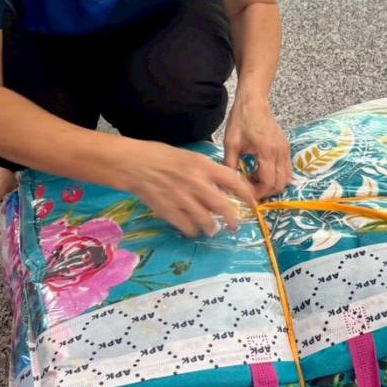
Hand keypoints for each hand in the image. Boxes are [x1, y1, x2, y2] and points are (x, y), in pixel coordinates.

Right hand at [119, 139, 256, 238]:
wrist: (134, 164)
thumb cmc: (161, 156)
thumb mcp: (189, 156)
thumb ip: (206, 171)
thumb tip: (222, 187)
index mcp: (203, 166)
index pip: (233, 181)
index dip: (246, 194)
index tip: (252, 203)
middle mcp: (196, 183)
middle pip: (223, 207)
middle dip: (233, 220)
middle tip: (235, 225)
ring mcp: (183, 199)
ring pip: (207, 222)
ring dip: (212, 228)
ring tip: (213, 229)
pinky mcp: (169, 211)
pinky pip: (188, 228)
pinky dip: (193, 231)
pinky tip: (193, 229)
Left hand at [224, 94, 292, 199]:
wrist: (254, 101)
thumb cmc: (241, 119)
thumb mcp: (231, 143)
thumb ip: (231, 165)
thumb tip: (228, 184)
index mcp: (267, 151)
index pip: (268, 182)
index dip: (258, 192)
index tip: (246, 194)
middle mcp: (280, 152)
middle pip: (280, 184)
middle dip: (266, 191)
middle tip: (250, 190)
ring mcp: (285, 149)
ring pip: (286, 178)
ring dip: (272, 184)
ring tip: (255, 181)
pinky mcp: (286, 147)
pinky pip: (286, 169)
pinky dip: (277, 176)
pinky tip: (261, 171)